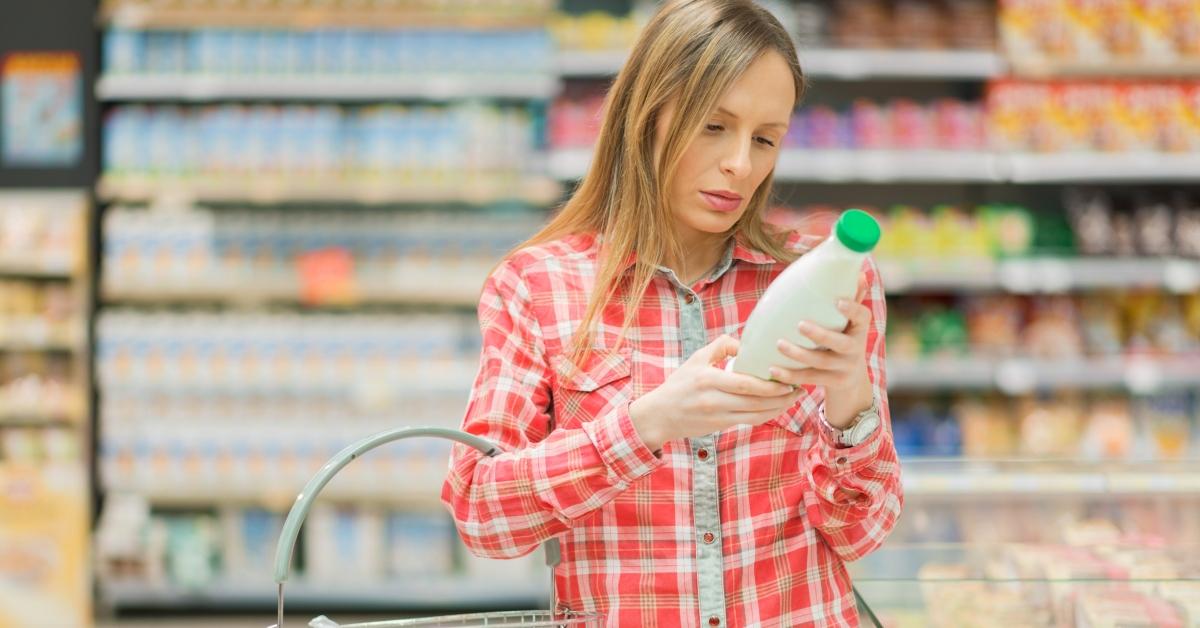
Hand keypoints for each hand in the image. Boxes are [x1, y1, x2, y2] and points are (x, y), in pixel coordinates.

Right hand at [629, 334, 803, 450]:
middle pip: (755, 400)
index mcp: (707, 379)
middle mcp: (713, 399)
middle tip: (798, 387)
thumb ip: (721, 346)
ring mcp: (717, 415)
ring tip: (794, 397)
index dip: (770, 383)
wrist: (660, 415)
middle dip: (781, 395)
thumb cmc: (679, 384)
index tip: (787, 374)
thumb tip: (747, 344)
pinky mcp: (720, 426)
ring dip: (778, 407)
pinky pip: (749, 421)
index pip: (746, 383)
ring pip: (756, 414)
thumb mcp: (696, 359)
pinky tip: (778, 407)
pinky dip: (767, 415)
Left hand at [768, 274, 873, 425]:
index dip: (852, 309)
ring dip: (798, 354)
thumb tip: (860, 272)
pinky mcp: (833, 382)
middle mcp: (855, 349)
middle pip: (839, 343)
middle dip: (820, 335)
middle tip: (800, 325)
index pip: (862, 316)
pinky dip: (790, 375)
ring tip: (779, 344)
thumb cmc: (845, 339)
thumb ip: (852, 299)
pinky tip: (773, 370)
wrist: (851, 379)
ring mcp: (844, 368)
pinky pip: (810, 378)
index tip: (838, 302)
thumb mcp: (851, 322)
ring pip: (820, 362)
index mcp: (860, 328)